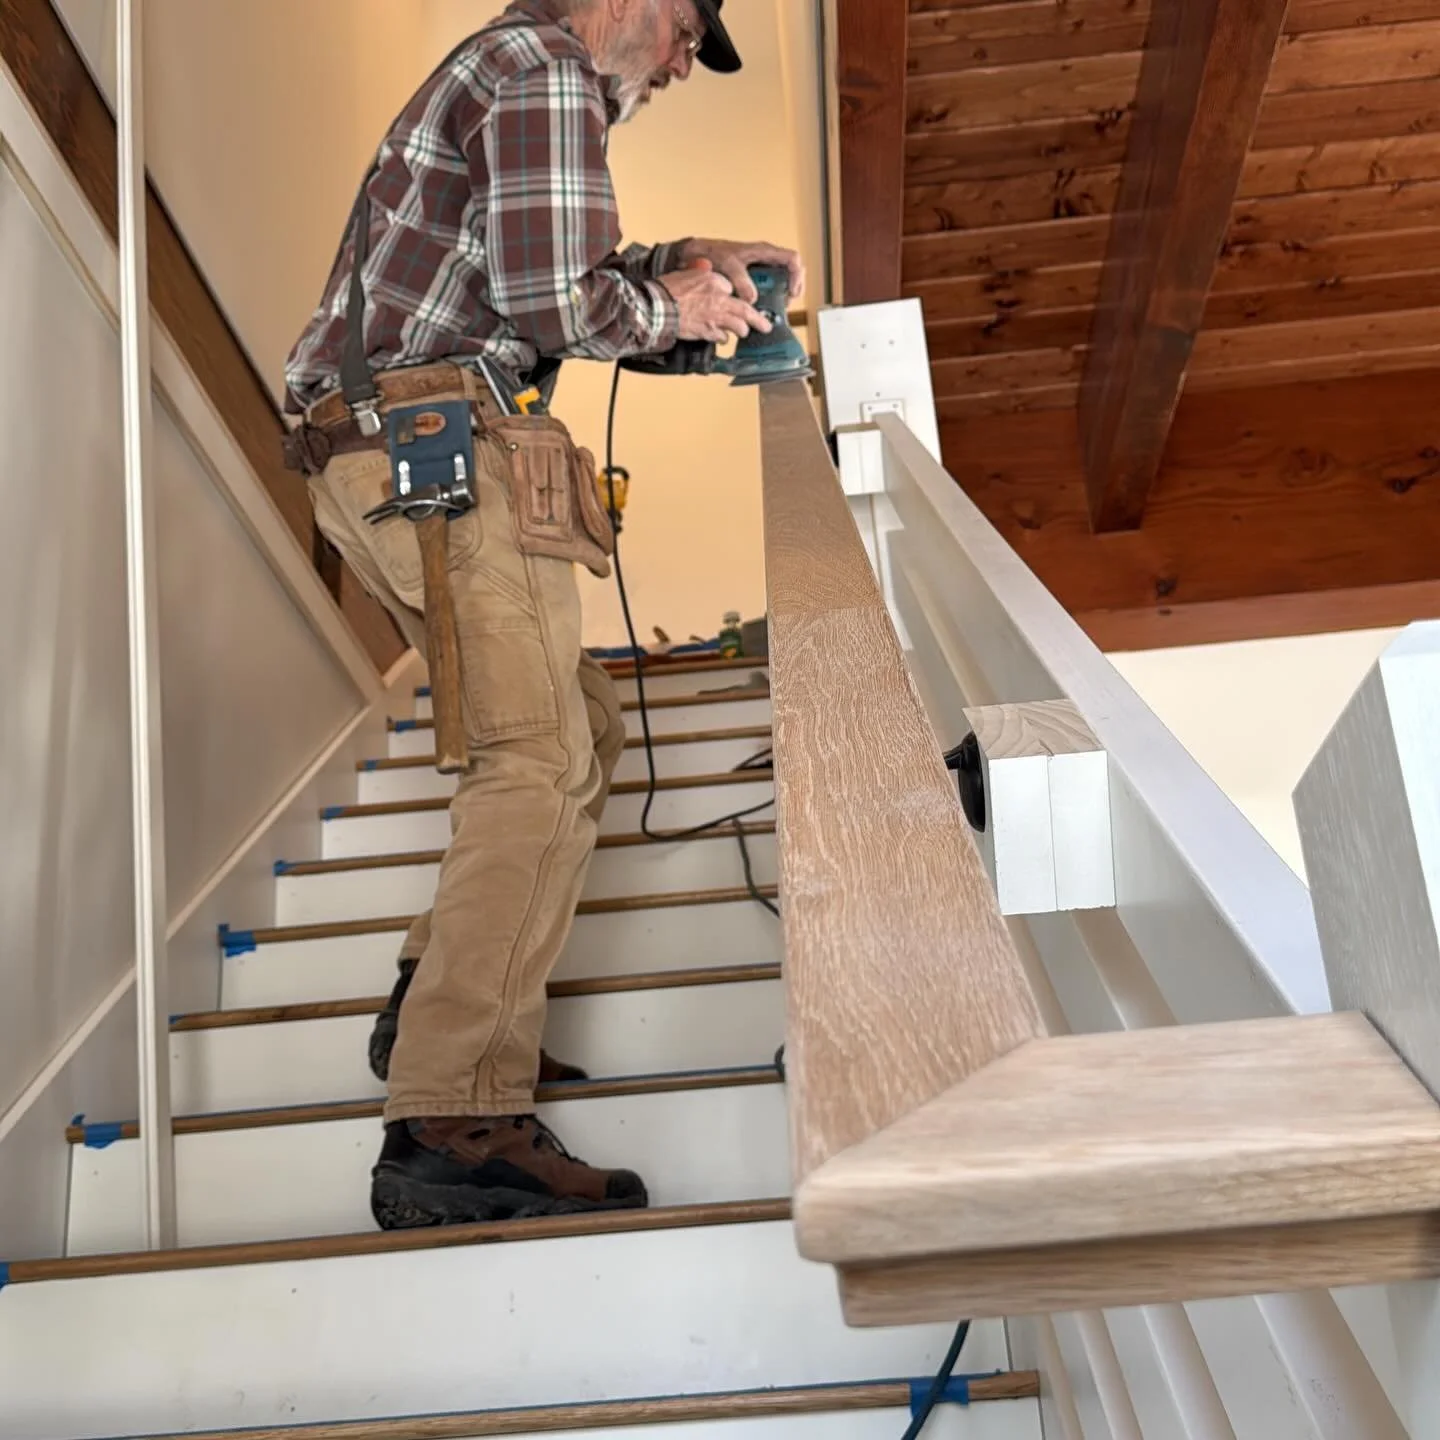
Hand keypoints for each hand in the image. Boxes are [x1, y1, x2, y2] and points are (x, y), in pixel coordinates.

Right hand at [660, 261, 772, 343]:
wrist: (657, 306)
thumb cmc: (667, 289)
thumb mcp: (686, 271)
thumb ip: (700, 270)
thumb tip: (706, 267)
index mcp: (715, 280)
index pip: (732, 287)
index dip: (734, 294)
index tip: (737, 298)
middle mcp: (719, 299)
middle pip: (745, 310)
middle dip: (758, 320)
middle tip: (766, 325)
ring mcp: (715, 317)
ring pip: (738, 327)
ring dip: (742, 330)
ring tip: (744, 332)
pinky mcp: (707, 332)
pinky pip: (722, 338)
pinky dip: (723, 339)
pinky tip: (723, 338)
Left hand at [677, 239, 805, 305]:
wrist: (699, 254)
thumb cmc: (715, 253)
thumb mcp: (729, 266)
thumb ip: (741, 282)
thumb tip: (752, 299)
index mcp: (764, 251)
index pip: (792, 259)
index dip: (797, 276)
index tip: (792, 292)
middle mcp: (766, 258)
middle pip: (791, 271)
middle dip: (792, 288)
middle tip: (786, 303)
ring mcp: (761, 267)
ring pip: (781, 280)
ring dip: (781, 294)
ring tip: (775, 307)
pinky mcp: (753, 276)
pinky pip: (768, 286)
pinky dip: (768, 297)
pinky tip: (762, 306)